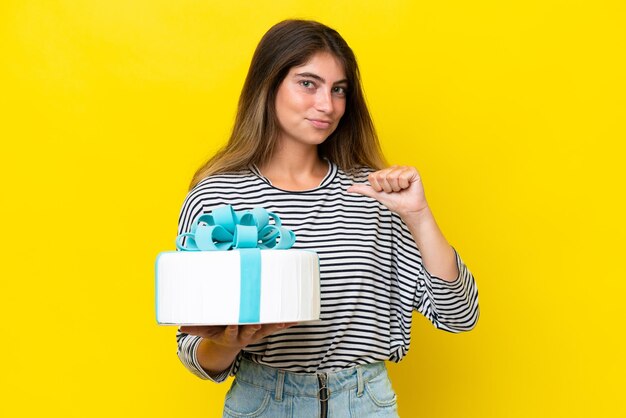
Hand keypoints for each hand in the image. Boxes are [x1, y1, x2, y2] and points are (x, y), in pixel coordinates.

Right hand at [180, 323, 296, 349]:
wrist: (228, 345)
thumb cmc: (216, 332)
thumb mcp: (205, 331)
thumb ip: (195, 328)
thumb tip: (180, 325)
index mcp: (229, 334)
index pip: (231, 330)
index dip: (232, 327)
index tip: (233, 321)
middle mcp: (243, 335)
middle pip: (251, 329)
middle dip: (256, 324)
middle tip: (260, 319)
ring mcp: (255, 333)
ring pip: (266, 329)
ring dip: (275, 324)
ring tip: (284, 319)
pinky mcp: (263, 330)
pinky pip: (276, 327)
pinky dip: (286, 323)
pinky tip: (296, 318)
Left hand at [347, 165, 428, 216]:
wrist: (408, 209)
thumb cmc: (394, 201)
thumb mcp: (376, 194)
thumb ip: (363, 190)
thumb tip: (348, 189)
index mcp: (384, 172)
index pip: (373, 177)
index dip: (378, 187)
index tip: (386, 191)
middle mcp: (393, 168)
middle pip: (382, 176)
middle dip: (387, 188)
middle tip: (395, 191)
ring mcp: (403, 168)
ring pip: (391, 177)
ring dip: (396, 187)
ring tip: (401, 189)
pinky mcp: (412, 170)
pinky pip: (402, 176)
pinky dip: (404, 185)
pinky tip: (407, 186)